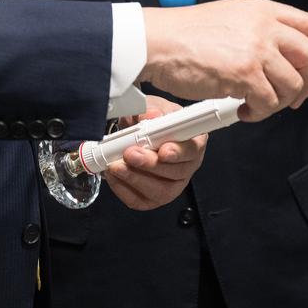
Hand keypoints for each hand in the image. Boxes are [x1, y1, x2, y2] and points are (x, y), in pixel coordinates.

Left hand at [105, 96, 206, 210]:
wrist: (138, 130)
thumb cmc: (152, 119)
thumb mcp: (152, 106)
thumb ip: (151, 109)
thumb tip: (151, 115)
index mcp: (194, 141)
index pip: (192, 149)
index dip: (178, 153)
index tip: (163, 151)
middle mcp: (187, 165)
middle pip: (176, 173)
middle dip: (150, 165)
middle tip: (130, 154)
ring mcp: (173, 184)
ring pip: (160, 191)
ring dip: (135, 178)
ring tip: (116, 165)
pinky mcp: (154, 198)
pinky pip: (141, 201)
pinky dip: (124, 189)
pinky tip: (114, 175)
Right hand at [140, 0, 307, 121]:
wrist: (159, 42)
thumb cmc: (186, 36)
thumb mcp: (230, 18)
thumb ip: (257, 31)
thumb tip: (281, 59)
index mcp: (261, 9)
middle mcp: (264, 25)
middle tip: (294, 98)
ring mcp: (257, 48)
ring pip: (293, 85)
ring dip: (278, 104)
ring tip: (255, 105)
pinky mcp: (246, 73)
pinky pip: (269, 102)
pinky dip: (259, 113)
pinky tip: (241, 110)